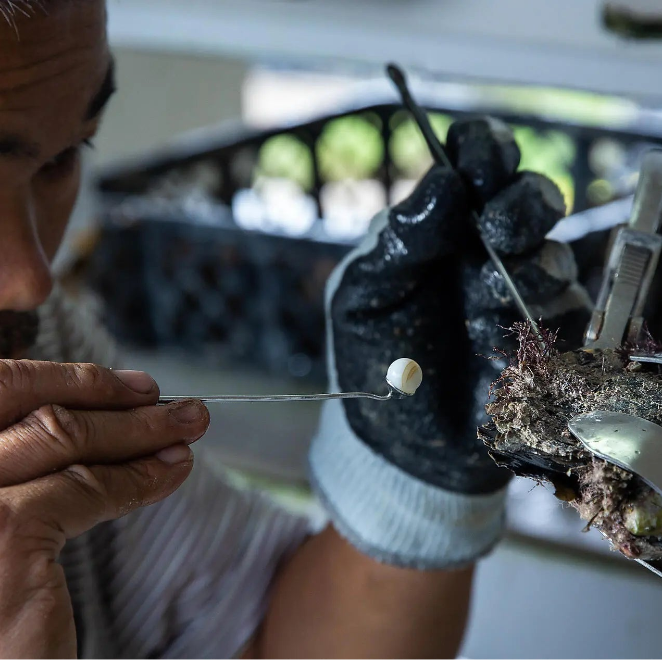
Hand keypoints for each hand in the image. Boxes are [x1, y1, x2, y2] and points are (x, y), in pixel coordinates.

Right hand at [0, 322, 208, 658]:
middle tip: (159, 395)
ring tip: (185, 426)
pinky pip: (88, 486)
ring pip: (62, 434)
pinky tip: (169, 472)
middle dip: (100, 388)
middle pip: (18, 398)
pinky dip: (140, 476)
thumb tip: (75, 417)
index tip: (107, 383)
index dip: (51, 375)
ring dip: (139, 427)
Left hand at [327, 117, 591, 494]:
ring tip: (485, 298)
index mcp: (435, 228)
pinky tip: (494, 335)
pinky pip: (565, 306)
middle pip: (529, 195)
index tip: (480, 165)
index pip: (471, 163)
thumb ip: (400, 238)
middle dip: (523, 202)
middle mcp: (480, 251)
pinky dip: (536, 313)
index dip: (485, 149)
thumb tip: (444, 179)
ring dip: (526, 265)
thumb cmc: (370, 364)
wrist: (400, 446)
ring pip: (553, 249)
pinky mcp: (544, 335)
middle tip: (497, 231)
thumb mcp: (363, 297)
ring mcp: (515, 292)